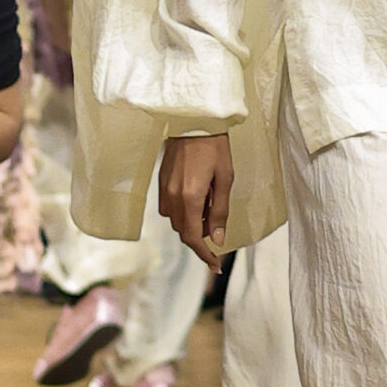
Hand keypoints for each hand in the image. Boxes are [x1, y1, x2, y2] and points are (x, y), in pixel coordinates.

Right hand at [159, 133, 232, 269]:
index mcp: (190, 198)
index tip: (215, 264)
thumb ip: (219, 211)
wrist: (193, 121)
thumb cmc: (214, 147)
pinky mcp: (161, 182)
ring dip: (191, 224)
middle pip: (183, 231)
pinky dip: (183, 212)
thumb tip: (216, 237)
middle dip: (200, 237)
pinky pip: (169, 207)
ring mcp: (164, 190)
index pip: (192, 237)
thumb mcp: (225, 179)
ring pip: (175, 220)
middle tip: (216, 230)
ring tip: (209, 210)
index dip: (204, 254)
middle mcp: (172, 198)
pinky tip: (197, 200)